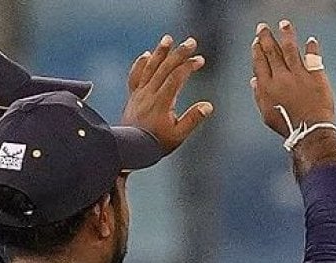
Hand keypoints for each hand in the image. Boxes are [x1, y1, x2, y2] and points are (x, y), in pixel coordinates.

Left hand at [121, 34, 213, 153]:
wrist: (127, 150)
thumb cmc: (155, 145)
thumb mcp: (178, 136)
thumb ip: (192, 120)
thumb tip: (208, 106)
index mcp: (161, 103)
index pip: (176, 77)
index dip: (188, 66)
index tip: (200, 60)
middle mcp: (149, 94)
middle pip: (164, 68)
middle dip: (179, 53)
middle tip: (191, 42)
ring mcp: (139, 94)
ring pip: (149, 68)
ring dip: (160, 52)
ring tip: (168, 38)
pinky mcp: (132, 97)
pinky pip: (135, 76)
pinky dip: (140, 64)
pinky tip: (146, 54)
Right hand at [251, 20, 334, 137]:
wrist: (309, 129)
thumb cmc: (287, 124)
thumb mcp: (266, 113)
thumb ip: (259, 95)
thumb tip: (254, 80)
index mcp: (267, 87)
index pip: (260, 63)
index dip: (257, 50)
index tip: (256, 41)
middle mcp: (281, 77)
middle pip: (272, 52)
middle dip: (266, 38)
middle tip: (262, 27)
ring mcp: (299, 75)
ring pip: (290, 49)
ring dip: (286, 35)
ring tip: (284, 24)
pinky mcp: (315, 75)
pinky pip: (312, 57)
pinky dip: (311, 47)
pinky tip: (310, 40)